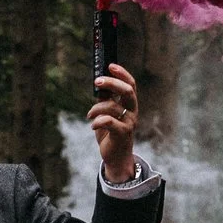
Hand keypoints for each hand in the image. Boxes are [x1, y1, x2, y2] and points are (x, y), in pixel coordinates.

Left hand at [90, 64, 140, 182]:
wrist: (115, 157)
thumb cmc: (110, 133)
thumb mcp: (106, 113)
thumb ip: (105, 99)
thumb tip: (99, 82)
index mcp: (130, 105)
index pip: (130, 84)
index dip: (122, 73)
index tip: (109, 65)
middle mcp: (133, 112)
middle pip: (127, 91)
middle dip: (111, 83)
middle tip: (97, 81)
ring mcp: (129, 122)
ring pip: (112, 106)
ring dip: (96, 108)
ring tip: (89, 115)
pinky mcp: (123, 133)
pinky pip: (108, 121)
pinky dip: (97, 121)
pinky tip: (93, 126)